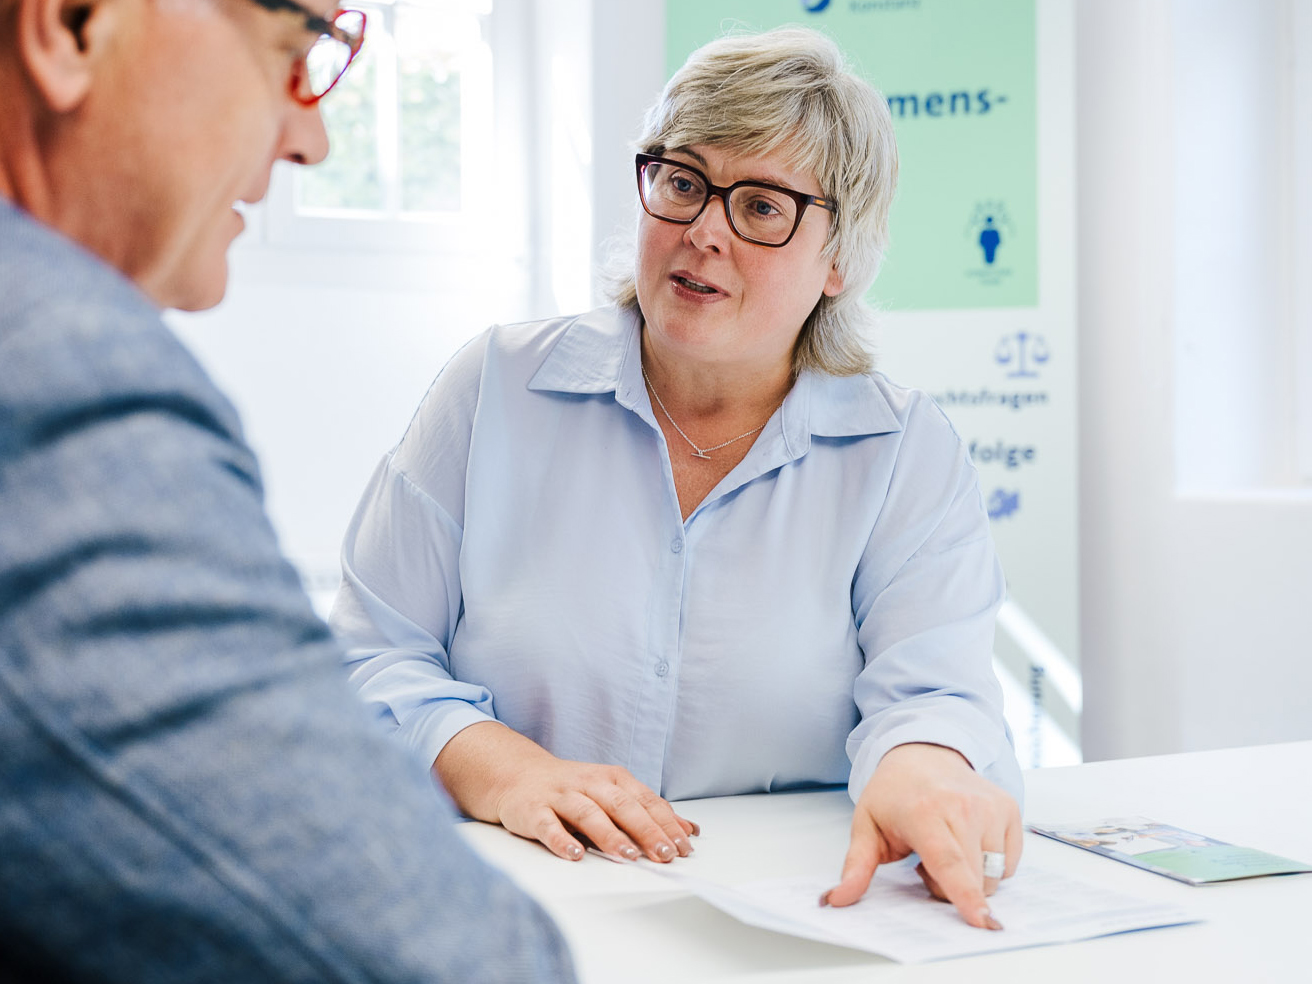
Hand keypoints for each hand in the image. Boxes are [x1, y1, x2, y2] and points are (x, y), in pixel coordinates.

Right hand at [434, 721, 697, 862]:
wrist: (517, 775)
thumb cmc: (572, 790)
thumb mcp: (613, 794)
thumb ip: (648, 812)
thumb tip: (689, 831)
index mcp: (612, 778)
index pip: (644, 800)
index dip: (665, 823)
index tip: (683, 846)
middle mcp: (588, 783)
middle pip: (621, 806)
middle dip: (646, 830)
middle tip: (664, 855)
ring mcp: (560, 795)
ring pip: (588, 814)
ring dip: (609, 835)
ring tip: (627, 856)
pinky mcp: (533, 810)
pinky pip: (548, 825)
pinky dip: (562, 840)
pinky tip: (575, 855)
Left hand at [822, 743, 1020, 928]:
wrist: (923, 754)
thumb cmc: (894, 793)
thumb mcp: (865, 826)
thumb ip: (855, 867)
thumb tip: (837, 899)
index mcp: (925, 812)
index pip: (948, 862)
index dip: (964, 894)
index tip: (981, 922)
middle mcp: (963, 806)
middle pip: (973, 877)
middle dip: (950, 890)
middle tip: (924, 865)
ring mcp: (990, 806)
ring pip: (993, 875)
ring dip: (971, 879)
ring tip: (946, 851)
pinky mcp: (1008, 809)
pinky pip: (1008, 863)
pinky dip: (989, 866)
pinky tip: (967, 844)